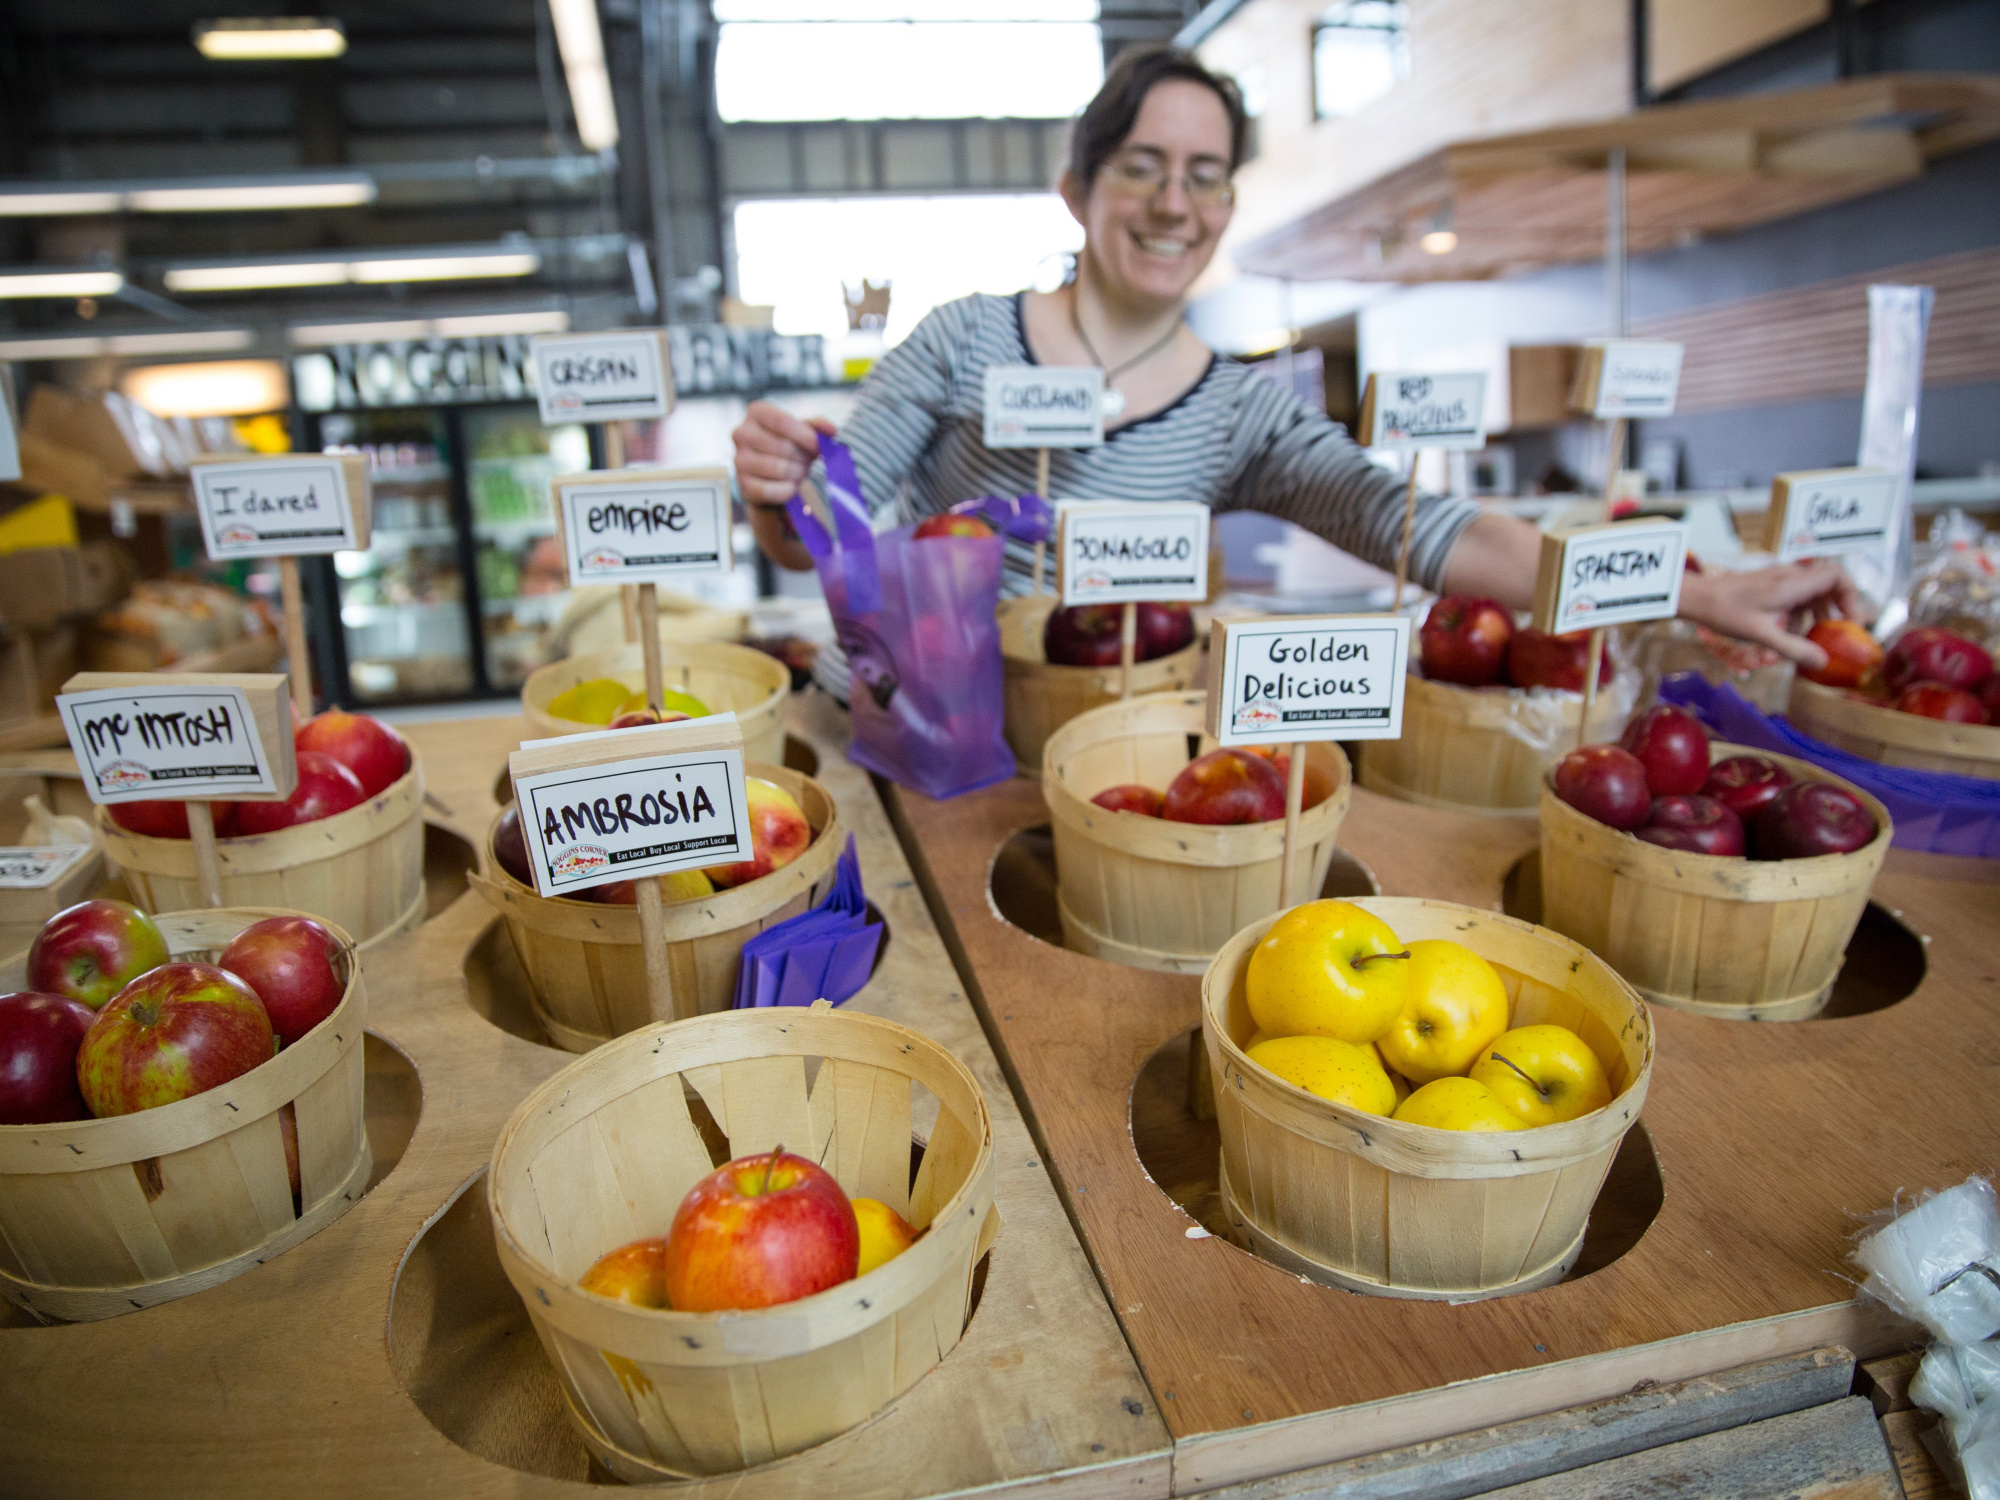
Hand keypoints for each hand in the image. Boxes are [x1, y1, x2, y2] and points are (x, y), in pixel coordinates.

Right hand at [732, 401, 834, 507]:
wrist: (769, 473)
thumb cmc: (788, 444)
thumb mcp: (801, 430)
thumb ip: (817, 427)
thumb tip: (831, 430)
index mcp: (757, 412)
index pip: (782, 421)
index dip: (805, 436)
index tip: (818, 447)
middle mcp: (742, 433)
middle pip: (782, 447)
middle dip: (802, 457)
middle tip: (809, 462)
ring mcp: (739, 460)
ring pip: (778, 468)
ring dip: (797, 474)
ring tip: (801, 472)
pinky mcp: (742, 485)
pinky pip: (770, 490)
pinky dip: (787, 490)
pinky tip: (791, 486)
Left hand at [1678, 560, 1872, 670]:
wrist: (1697, 598)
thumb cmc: (1727, 612)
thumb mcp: (1762, 635)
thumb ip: (1793, 648)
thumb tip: (1822, 663)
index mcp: (1794, 583)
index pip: (1838, 576)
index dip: (1852, 596)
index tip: (1853, 621)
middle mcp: (1790, 576)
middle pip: (1828, 586)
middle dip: (1835, 612)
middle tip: (1838, 636)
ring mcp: (1779, 580)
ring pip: (1810, 596)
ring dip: (1811, 620)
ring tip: (1806, 645)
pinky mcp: (1769, 586)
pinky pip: (1793, 600)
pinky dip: (1794, 619)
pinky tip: (1781, 641)